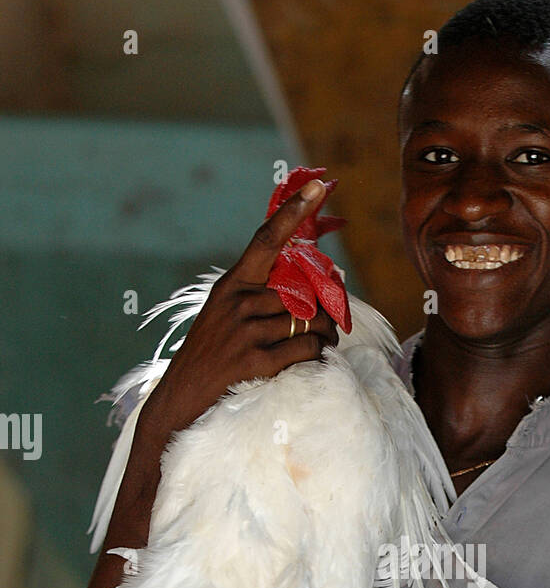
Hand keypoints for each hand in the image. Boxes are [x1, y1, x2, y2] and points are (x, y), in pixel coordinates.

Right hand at [137, 179, 339, 448]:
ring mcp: (244, 331)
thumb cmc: (211, 358)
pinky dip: (317, 355)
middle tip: (332, 323)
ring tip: (323, 345)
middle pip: (302, 292)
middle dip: (325, 309)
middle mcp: (236, 302)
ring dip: (326, 336)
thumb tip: (309, 288)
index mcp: (230, 286)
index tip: (318, 186)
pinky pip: (306, 349)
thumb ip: (258, 298)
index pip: (266, 240)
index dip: (294, 212)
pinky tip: (312, 361)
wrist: (180, 401)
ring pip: (310, 322)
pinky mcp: (254, 361)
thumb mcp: (224, 318)